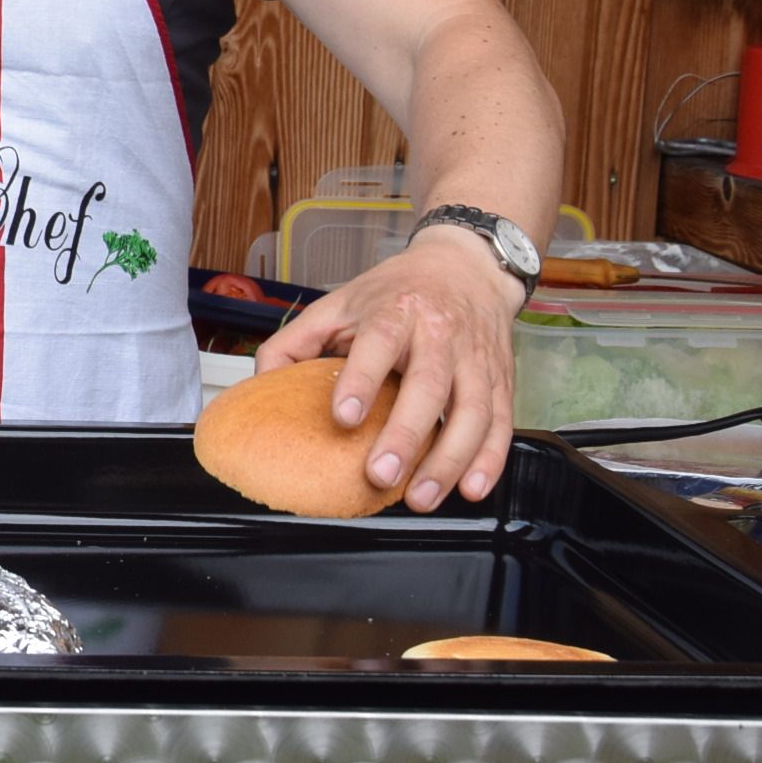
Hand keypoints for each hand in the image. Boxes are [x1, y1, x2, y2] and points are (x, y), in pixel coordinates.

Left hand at [252, 223, 522, 509]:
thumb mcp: (339, 302)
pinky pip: (501, 422)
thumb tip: (260, 384)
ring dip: (449, 459)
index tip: (343, 417)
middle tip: (380, 474)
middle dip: (406, 434)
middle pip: (429, 384)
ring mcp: (475, 358)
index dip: (361, 379)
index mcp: (395, 310)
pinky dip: (490, 460)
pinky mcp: (502, 379)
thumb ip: (295, 342)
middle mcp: (439, 332)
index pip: (379, 342)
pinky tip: (471, 489)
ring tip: (421, 496)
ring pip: (472, 410)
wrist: (465, 267)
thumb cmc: (397, 290)